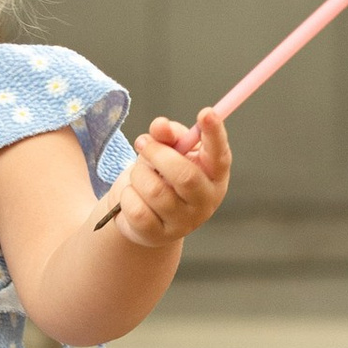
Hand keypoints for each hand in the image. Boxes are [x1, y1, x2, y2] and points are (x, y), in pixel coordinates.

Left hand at [109, 108, 230, 248]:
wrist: (145, 215)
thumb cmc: (163, 175)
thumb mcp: (167, 149)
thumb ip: (167, 135)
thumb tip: (160, 127)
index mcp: (214, 175)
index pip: (219, 155)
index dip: (215, 134)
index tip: (206, 113)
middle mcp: (206, 200)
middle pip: (184, 175)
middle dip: (157, 154)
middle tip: (142, 142)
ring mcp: (184, 222)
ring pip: (155, 191)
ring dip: (139, 174)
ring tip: (139, 174)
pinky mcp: (159, 235)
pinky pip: (136, 209)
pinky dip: (127, 196)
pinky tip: (133, 196)